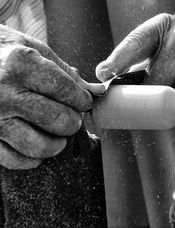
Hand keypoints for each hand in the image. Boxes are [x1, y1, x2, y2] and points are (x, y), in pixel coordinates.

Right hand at [0, 25, 104, 169]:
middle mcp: (5, 93)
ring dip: (56, 145)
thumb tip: (92, 90)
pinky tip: (36, 150)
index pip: (68, 91)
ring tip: (57, 137)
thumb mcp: (26, 47)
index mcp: (20, 64)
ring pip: (40, 146)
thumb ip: (61, 69)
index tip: (83, 102)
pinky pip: (15, 160)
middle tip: (70, 119)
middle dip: (72, 123)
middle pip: (59, 121)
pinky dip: (32, 159)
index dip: (83, 100)